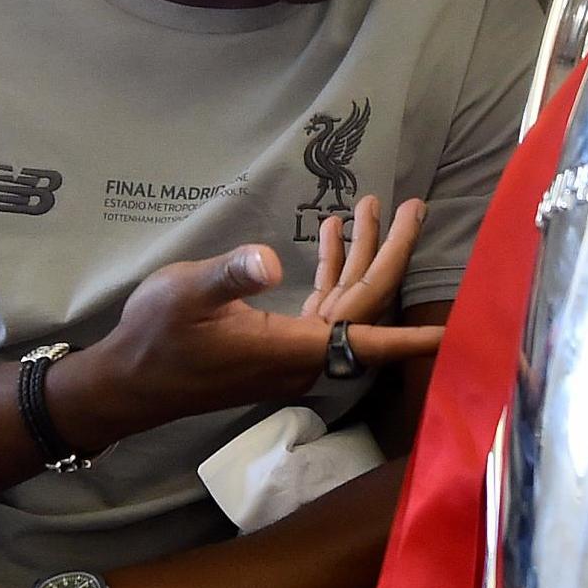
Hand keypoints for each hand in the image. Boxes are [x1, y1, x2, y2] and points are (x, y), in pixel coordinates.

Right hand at [62, 195, 441, 440]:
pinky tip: (333, 233)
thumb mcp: (185, 294)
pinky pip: (323, 306)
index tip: (458, 331)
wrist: (129, 383)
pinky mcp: (277, 344)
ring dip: (362, 254)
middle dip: (393, 253)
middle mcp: (304, 355)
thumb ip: (230, 275)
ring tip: (373, 204)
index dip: (413, 336)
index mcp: (293, 348)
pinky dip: (332, 270)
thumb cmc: (155, 339)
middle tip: (416, 206)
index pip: (367, 338)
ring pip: (347, 303)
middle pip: (367, 304)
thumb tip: (268, 259)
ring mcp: (292, 351)